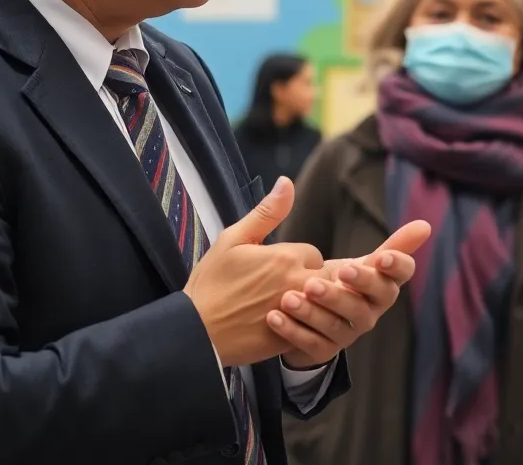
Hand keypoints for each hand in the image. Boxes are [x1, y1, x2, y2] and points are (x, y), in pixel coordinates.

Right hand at [184, 177, 324, 366]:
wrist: (195, 332)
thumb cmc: (210, 284)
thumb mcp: (232, 240)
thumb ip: (266, 212)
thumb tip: (287, 182)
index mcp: (285, 258)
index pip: (313, 253)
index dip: (300, 259)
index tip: (281, 267)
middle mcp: (296, 284)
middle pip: (327, 278)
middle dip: (314, 280)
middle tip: (290, 286)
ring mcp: (296, 314)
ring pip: (324, 304)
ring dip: (314, 303)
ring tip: (293, 306)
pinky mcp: (291, 339)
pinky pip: (313, 328)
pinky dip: (305, 326)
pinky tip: (286, 326)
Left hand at [269, 220, 431, 368]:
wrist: (310, 320)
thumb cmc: (339, 282)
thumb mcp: (362, 262)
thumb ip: (389, 242)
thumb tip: (426, 224)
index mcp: (382, 284)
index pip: (401, 275)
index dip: (396, 267)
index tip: (381, 257)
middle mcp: (371, 310)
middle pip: (371, 301)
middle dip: (357, 286)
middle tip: (338, 272)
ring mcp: (348, 333)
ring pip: (338, 323)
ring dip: (315, 310)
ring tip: (290, 296)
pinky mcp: (324, 351)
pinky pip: (310, 342)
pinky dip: (293, 330)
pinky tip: (275, 316)